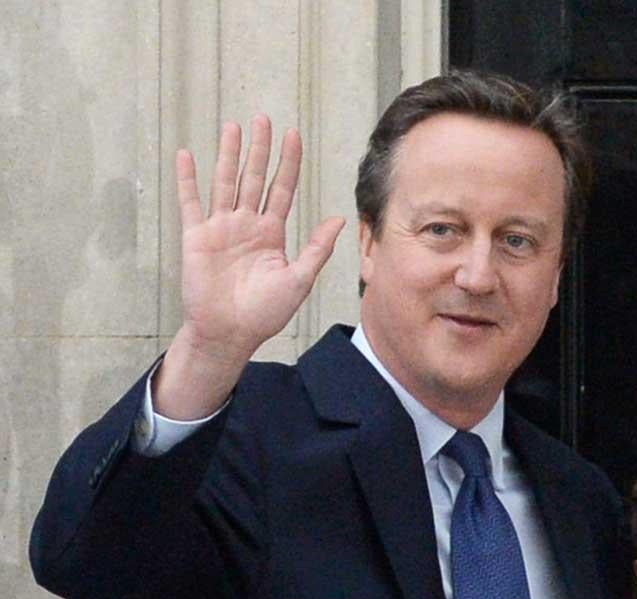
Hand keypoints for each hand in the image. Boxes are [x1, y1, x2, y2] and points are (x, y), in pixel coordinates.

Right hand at [158, 117, 344, 416]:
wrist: (230, 332)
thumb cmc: (266, 312)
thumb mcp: (299, 279)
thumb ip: (317, 248)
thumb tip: (339, 219)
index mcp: (272, 233)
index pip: (282, 189)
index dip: (288, 163)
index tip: (293, 136)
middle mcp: (247, 225)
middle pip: (254, 178)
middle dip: (259, 149)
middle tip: (263, 118)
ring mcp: (221, 228)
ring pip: (225, 182)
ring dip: (228, 155)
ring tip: (233, 126)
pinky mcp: (197, 236)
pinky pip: (191, 202)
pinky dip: (188, 180)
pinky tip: (188, 155)